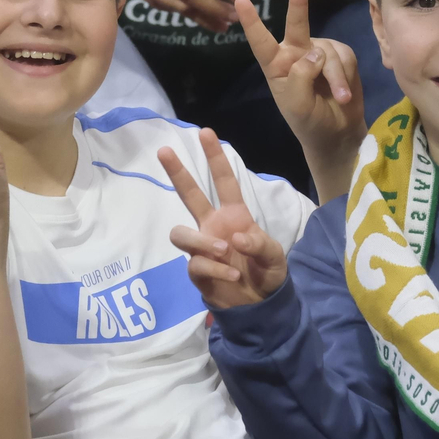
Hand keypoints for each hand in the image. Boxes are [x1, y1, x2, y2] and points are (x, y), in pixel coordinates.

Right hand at [160, 128, 287, 308]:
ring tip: (222, 251)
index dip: (215, 158)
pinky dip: (214, 268)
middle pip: (190, 195)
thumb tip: (234, 237)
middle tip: (164, 151)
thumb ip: (260, 244)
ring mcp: (201, 248)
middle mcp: (212, 227)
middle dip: (177, 173)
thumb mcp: (274, 257)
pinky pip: (195, 264)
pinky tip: (231, 275)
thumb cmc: (267, 273)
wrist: (259, 306)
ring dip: (200, 241)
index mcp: (234, 216)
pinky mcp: (196, 271)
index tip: (206, 132)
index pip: (224, 181)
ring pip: (180, 232)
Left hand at [241, 0, 363, 154]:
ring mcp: (319, 52)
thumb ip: (301, 76)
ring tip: (340, 98)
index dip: (252, 22)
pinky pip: (345, 56)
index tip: (240, 0)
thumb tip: (317, 51)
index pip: (260, 42)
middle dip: (298, 1)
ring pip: (328, 51)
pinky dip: (346, 74)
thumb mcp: (297, 104)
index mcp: (276, 65)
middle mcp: (295, 53)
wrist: (337, 133)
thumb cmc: (309, 122)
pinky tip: (345, 92)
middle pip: (297, 24)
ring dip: (336, 76)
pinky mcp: (341, 56)